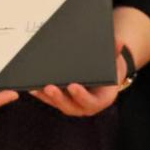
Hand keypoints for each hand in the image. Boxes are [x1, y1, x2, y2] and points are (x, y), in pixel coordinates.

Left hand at [33, 8, 149, 118]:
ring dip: (46, 96)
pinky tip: (31, 86)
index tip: (72, 86)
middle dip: (58, 97)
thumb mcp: (114, 62)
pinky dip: (40, 93)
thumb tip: (119, 41)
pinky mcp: (61, 102)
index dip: (81, 95)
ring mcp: (72, 106)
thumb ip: (115, 53)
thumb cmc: (108, 69)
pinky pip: (49, 100)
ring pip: (57, 103)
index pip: (90, 102)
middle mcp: (85, 107)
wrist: (104, 79)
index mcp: (101, 101)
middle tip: (49, 87)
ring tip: (36, 86)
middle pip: (70, 106)